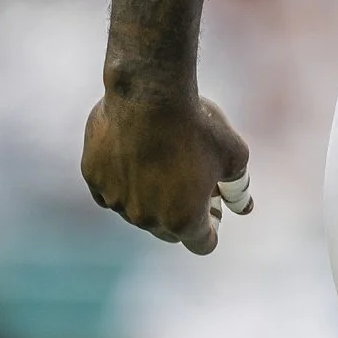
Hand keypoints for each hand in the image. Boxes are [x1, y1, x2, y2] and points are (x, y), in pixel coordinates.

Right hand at [81, 89, 251, 254]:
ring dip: (152, 197)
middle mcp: (146, 218)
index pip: (202, 244)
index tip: (215, 207)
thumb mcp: (234, 155)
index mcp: (182, 219)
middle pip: (169, 231)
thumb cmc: (198, 125)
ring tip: (166, 163)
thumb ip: (239, 188)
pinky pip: (111, 191)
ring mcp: (116, 200)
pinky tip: (136, 156)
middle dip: (183, 214)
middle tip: (194, 184)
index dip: (212, 227)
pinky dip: (124, 182)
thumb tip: (243, 208)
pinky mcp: (94, 178)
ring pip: (137, 211)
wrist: (149, 93)